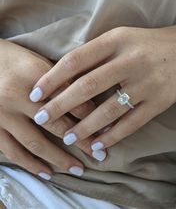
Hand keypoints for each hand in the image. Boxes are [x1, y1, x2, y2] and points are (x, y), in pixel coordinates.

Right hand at [0, 39, 97, 179]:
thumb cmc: (18, 60)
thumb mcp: (41, 61)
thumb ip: (63, 79)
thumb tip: (89, 100)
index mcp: (36, 74)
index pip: (70, 99)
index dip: (91, 115)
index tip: (106, 127)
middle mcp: (19, 95)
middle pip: (57, 124)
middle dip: (81, 142)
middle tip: (100, 155)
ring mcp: (3, 113)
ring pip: (36, 142)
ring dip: (59, 159)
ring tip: (78, 169)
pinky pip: (12, 150)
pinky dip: (30, 164)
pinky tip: (47, 173)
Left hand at [30, 24, 175, 151]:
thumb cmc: (152, 43)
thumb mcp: (123, 37)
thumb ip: (98, 54)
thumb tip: (69, 79)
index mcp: (117, 39)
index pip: (75, 60)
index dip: (52, 78)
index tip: (36, 93)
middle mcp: (131, 60)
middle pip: (87, 86)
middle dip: (60, 105)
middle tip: (42, 119)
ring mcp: (147, 82)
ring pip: (108, 110)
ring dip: (85, 127)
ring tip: (68, 139)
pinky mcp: (161, 101)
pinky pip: (131, 123)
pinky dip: (112, 136)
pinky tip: (98, 145)